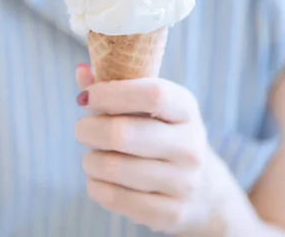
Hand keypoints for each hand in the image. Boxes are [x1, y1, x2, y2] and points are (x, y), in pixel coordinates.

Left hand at [75, 65, 209, 234]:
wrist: (203, 191)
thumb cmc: (162, 136)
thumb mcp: (149, 108)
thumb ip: (114, 87)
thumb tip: (81, 71)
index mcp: (186, 109)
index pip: (152, 94)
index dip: (111, 93)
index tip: (86, 98)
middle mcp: (190, 145)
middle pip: (122, 133)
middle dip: (88, 129)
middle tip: (82, 129)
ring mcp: (183, 182)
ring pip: (112, 167)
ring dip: (90, 160)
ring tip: (93, 157)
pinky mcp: (170, 213)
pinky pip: (114, 197)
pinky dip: (95, 186)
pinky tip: (100, 180)